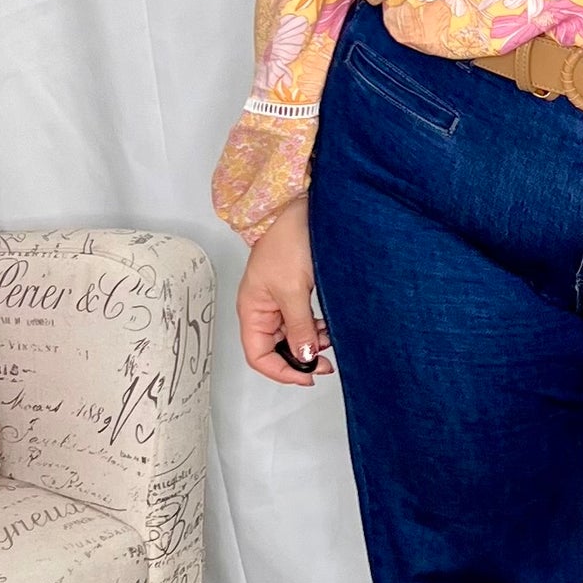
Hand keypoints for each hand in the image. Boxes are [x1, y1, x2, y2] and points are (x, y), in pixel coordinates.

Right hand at [236, 196, 334, 386]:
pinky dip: (316, 328)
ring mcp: (278, 301)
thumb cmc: (287, 240)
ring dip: (311, 343)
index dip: (282, 372)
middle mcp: (262, 309)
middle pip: (275, 349)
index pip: (258, 356)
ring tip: (330, 337)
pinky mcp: (294, 292)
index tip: (309, 375)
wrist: (299, 208)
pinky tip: (329, 325)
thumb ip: (299, 327)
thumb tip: (304, 358)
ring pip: (292, 336)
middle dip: (300, 358)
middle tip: (326, 362)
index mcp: (251, 310)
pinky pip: (302, 321)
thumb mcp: (293, 290)